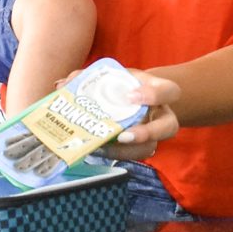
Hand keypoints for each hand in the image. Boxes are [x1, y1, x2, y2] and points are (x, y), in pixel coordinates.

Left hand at [3, 66, 180, 172]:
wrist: (129, 97)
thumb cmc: (121, 85)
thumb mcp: (111, 75)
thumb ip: (88, 77)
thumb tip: (62, 86)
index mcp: (158, 90)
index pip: (170, 91)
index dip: (155, 95)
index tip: (131, 96)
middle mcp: (160, 114)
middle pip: (169, 127)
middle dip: (148, 133)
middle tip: (123, 136)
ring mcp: (153, 134)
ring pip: (149, 148)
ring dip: (126, 152)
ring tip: (103, 148)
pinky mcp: (140, 148)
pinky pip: (133, 156)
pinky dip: (115, 154)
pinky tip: (96, 149)